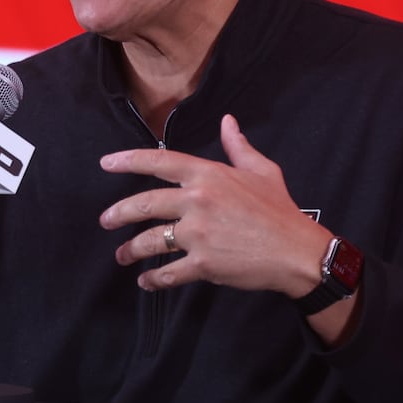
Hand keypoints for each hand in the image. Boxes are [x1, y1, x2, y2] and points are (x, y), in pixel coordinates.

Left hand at [99, 114, 333, 293]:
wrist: (297, 251)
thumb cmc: (280, 210)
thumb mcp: (263, 170)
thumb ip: (238, 147)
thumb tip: (228, 121)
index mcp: (208, 175)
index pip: (159, 162)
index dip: (128, 161)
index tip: (105, 163)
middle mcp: (197, 201)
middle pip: (144, 204)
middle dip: (118, 214)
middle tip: (105, 220)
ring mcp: (198, 234)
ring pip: (151, 241)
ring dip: (131, 250)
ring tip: (122, 256)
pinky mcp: (203, 264)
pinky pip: (168, 273)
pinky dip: (153, 279)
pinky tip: (146, 281)